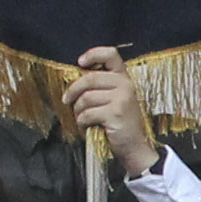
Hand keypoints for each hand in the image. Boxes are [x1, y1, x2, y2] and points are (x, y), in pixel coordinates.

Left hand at [63, 46, 159, 177]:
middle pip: (89, 78)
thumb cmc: (119, 124)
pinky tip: (86, 127)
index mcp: (124, 78)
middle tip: (66, 101)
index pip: (110, 54)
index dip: (93, 54)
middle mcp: (125, 84)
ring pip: (85, 98)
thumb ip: (101, 87)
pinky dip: (82, 122)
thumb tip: (74, 81)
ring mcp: (122, 98)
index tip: (80, 62)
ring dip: (78, 111)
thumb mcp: (115, 100)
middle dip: (73, 91)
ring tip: (82, 120)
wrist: (134, 147)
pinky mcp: (116, 112)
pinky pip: (88, 113)